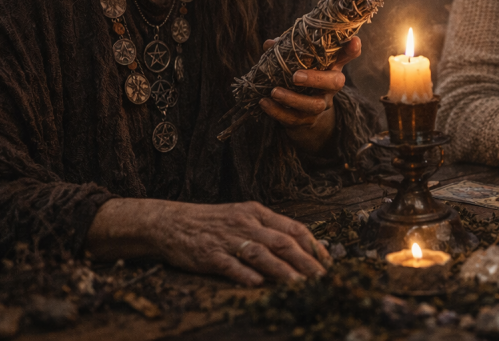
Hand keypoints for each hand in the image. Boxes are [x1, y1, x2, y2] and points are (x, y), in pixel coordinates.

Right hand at [88, 198, 332, 285]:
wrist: (171, 222)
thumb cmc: (212, 222)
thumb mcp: (243, 216)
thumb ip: (268, 228)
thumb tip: (298, 245)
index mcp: (257, 213)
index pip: (293, 228)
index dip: (313, 245)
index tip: (328, 262)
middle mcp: (246, 223)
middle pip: (282, 242)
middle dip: (306, 262)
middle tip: (323, 279)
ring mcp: (227, 238)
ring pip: (260, 253)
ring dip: (282, 270)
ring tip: (299, 285)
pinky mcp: (208, 254)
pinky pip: (229, 264)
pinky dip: (244, 274)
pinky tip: (257, 284)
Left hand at [260, 36, 361, 152]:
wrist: (302, 116)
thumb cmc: (300, 80)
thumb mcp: (297, 64)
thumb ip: (287, 52)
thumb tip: (270, 44)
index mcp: (330, 68)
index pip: (346, 56)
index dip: (352, 49)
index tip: (354, 40)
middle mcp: (330, 88)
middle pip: (335, 83)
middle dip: (316, 79)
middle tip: (296, 76)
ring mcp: (320, 105)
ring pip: (314, 105)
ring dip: (292, 99)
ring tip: (274, 92)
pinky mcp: (306, 121)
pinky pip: (294, 119)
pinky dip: (277, 111)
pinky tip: (264, 102)